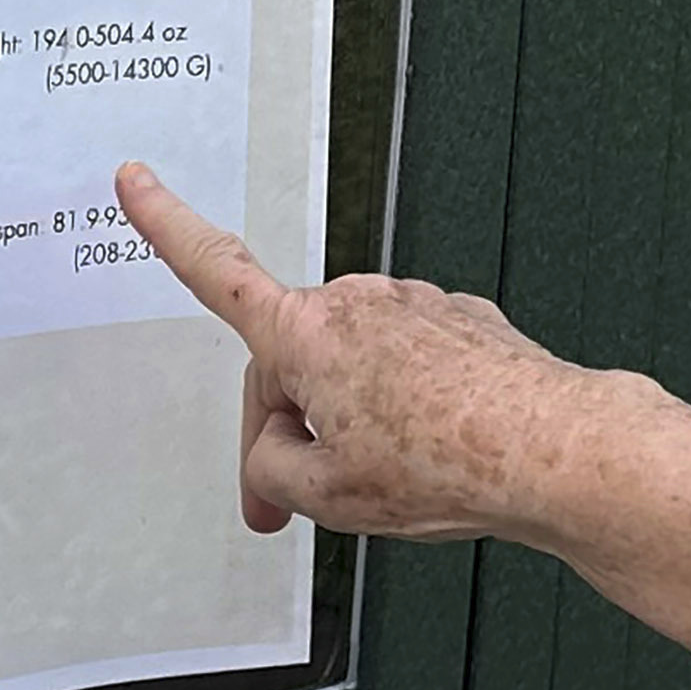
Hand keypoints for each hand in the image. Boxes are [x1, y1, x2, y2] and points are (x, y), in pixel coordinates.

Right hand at [117, 162, 610, 543]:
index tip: (137, 180)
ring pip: (352, 370)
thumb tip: (283, 451)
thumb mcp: (325, 496)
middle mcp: (356, 302)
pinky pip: (409, 366)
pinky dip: (408, 407)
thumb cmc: (447, 463)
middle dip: (287, 433)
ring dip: (353, 421)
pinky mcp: (461, 320)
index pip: (216, 271)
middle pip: (290, 366)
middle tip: (287, 509)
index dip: (167, 225)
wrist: (553, 450)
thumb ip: (273, 471)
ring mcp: (414, 305)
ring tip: (393, 480)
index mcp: (307, 334)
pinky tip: (433, 450)